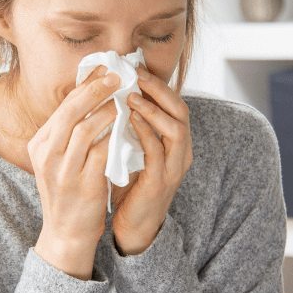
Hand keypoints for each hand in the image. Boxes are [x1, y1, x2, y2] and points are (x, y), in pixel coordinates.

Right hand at [30, 70, 119, 279]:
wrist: (66, 233)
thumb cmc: (68, 192)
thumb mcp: (58, 160)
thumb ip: (69, 133)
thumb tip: (91, 96)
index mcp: (39, 145)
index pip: (62, 107)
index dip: (84, 86)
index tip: (103, 69)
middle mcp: (47, 155)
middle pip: (70, 112)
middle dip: (94, 90)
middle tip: (116, 76)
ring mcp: (63, 171)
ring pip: (84, 129)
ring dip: (107, 111)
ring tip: (124, 99)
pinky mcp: (83, 185)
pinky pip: (101, 153)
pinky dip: (115, 137)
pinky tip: (128, 127)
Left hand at [112, 67, 192, 255]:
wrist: (133, 226)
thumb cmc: (131, 185)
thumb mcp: (132, 149)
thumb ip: (129, 126)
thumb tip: (111, 95)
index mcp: (175, 142)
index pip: (174, 103)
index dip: (158, 84)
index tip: (136, 66)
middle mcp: (180, 152)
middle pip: (181, 110)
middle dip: (160, 89)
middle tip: (136, 73)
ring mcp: (173, 168)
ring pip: (175, 130)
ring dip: (153, 109)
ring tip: (132, 94)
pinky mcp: (160, 183)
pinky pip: (158, 153)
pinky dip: (145, 133)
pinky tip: (129, 120)